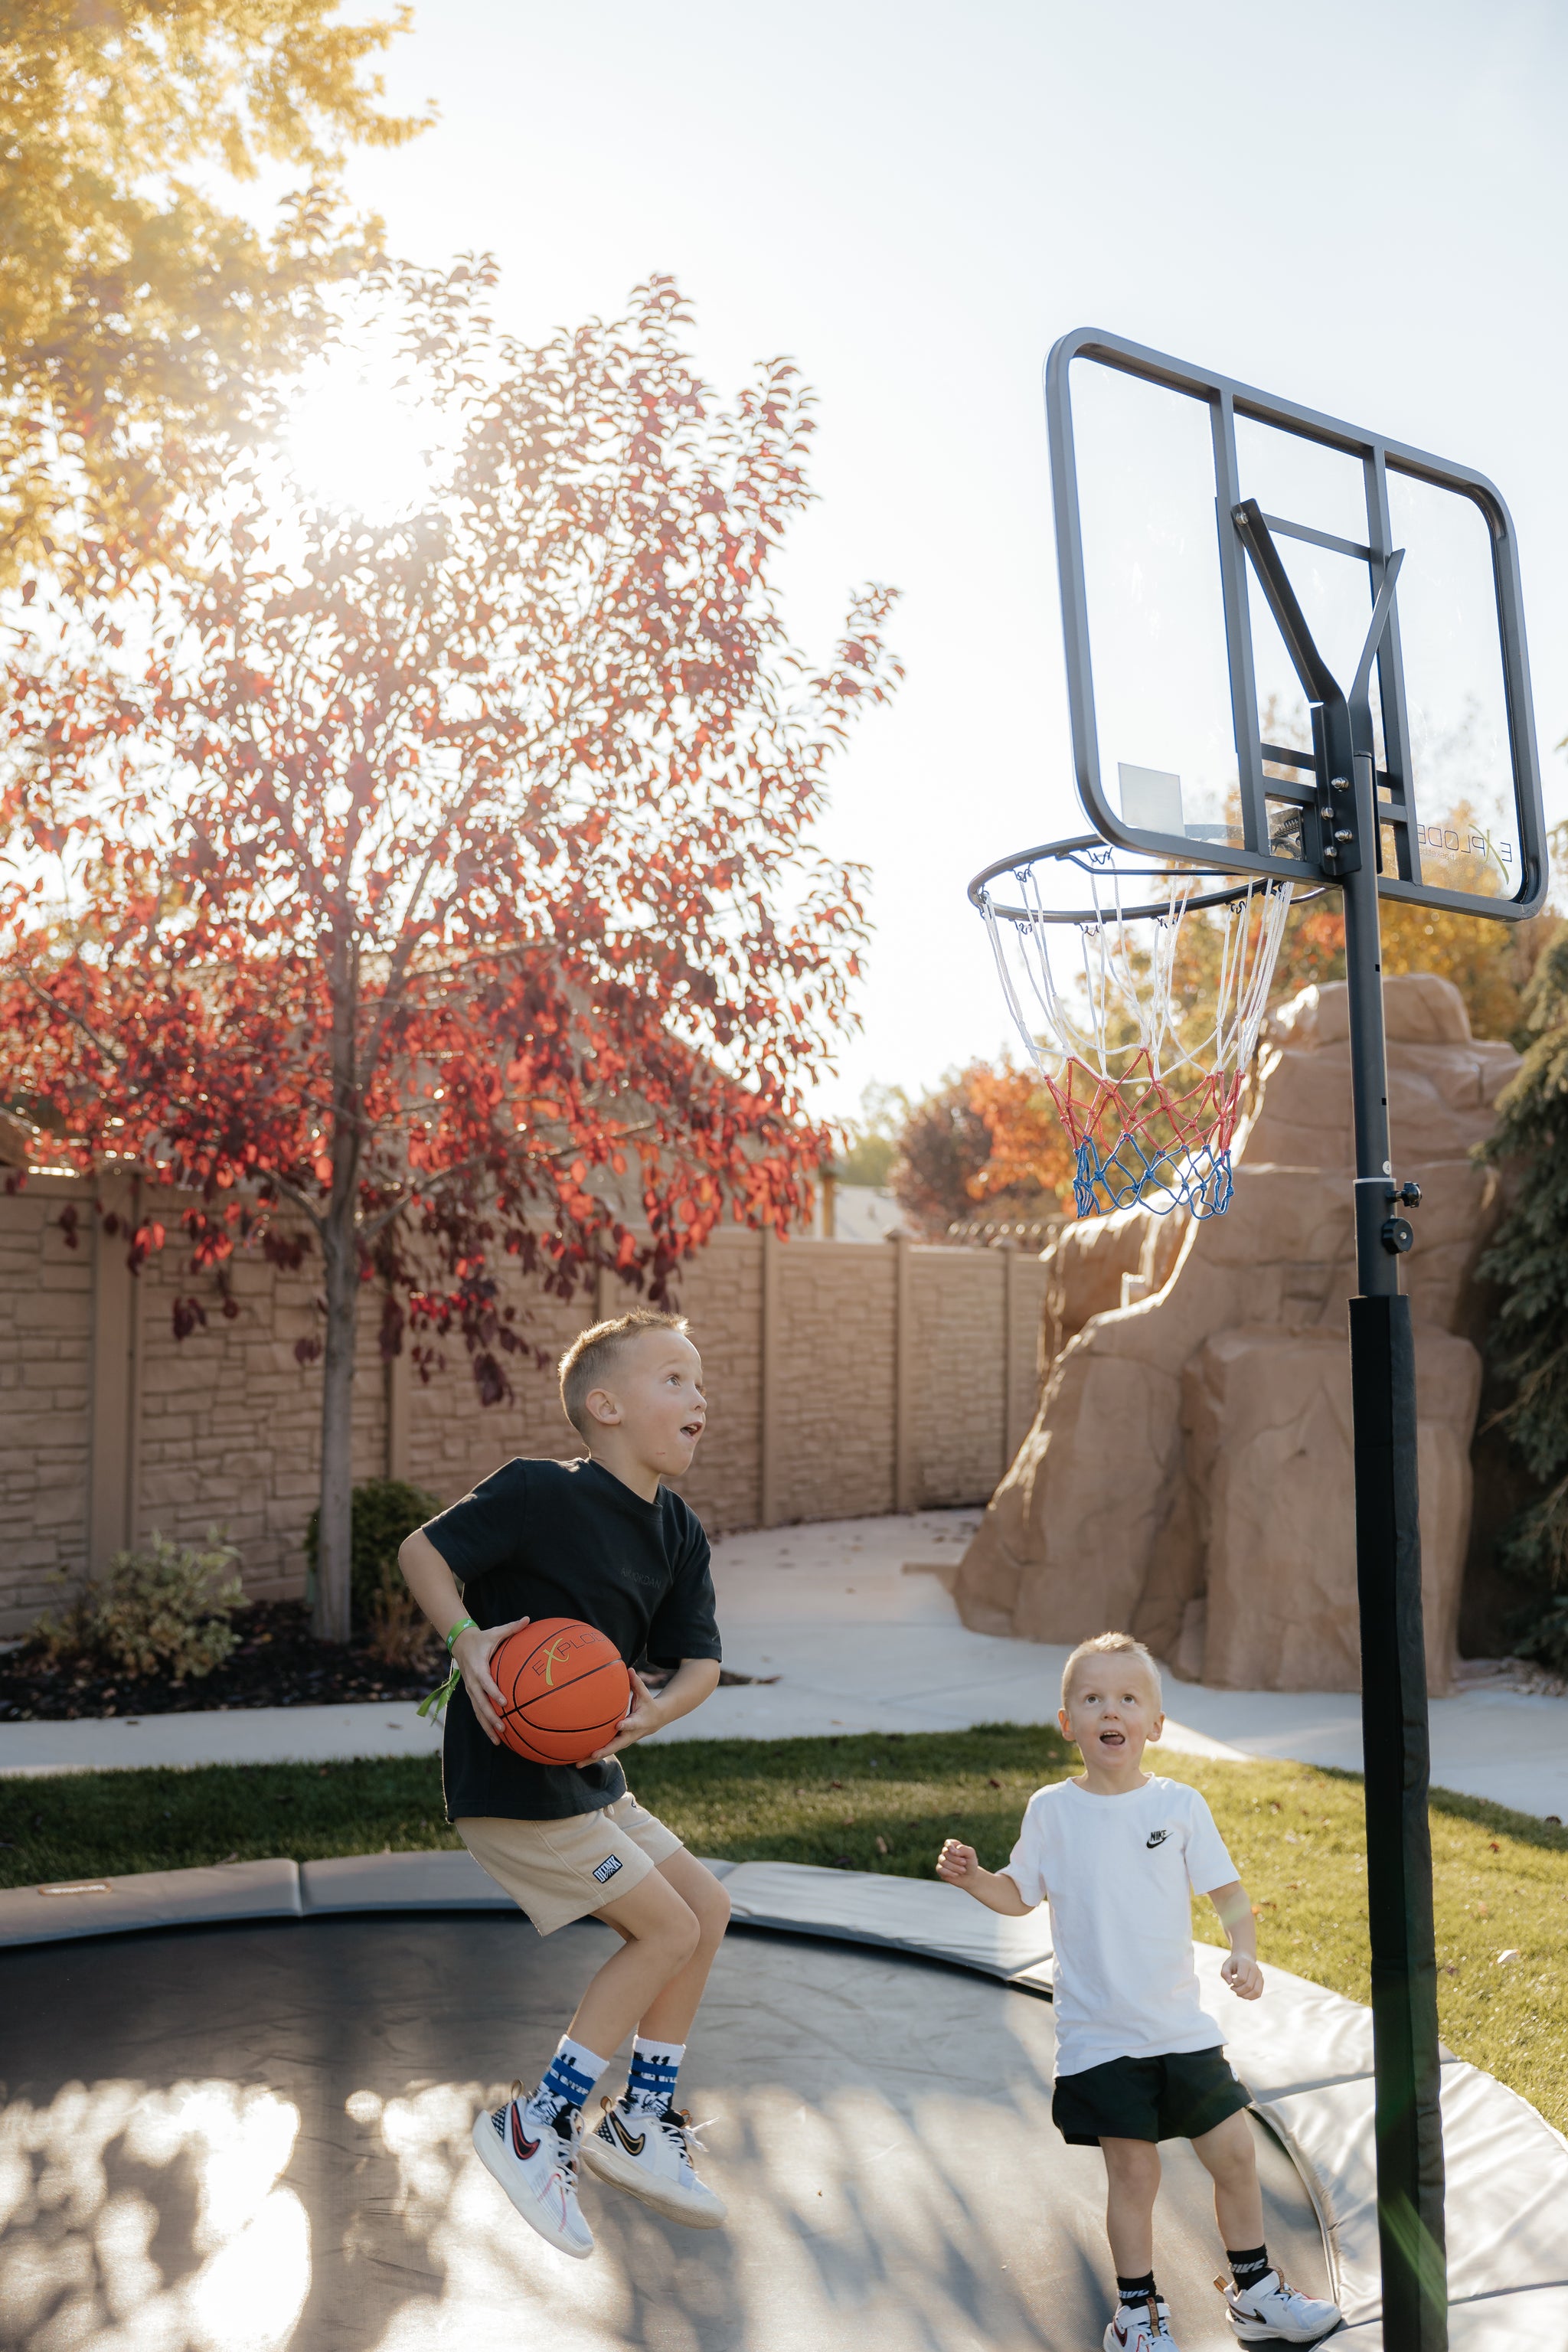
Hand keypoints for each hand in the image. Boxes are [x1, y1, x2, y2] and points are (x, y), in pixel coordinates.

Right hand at [451, 1617, 530, 1745]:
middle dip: (490, 1717)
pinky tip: (495, 1736)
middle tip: (503, 1729)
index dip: (494, 1692)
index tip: (504, 1702)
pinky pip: (478, 1711)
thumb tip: (527, 1619)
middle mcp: (472, 1682)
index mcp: (478, 1668)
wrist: (460, 1643)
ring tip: (499, 1740)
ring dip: (487, 1726)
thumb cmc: (482, 1639)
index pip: (486, 1683)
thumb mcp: (495, 1632)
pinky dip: (485, 1724)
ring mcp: (471, 1690)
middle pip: (480, 1704)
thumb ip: (511, 1628)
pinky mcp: (472, 1694)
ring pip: (478, 1712)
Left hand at [586, 1668, 667, 1760]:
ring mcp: (622, 1742)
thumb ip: (636, 1683)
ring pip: (607, 1752)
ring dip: (592, 1759)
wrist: (656, 1721)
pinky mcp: (616, 1744)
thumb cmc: (647, 1704)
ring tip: (577, 1764)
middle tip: (593, 1755)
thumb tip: (629, 1669)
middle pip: (616, 1745)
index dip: (626, 1725)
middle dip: (604, 1750)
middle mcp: (630, 1735)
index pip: (632, 1724)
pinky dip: (591, 1756)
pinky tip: (577, 1760)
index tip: (618, 1725)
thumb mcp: (645, 1694)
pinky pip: (603, 1751)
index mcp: (638, 1723)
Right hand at [936, 1839, 980, 1886]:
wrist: (970, 1877)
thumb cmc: (970, 1863)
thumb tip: (954, 1852)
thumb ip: (964, 1849)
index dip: (950, 1847)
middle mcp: (946, 1852)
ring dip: (954, 1867)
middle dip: (956, 1860)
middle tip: (964, 1863)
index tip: (955, 1853)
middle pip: (946, 1853)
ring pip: (943, 1861)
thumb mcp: (971, 1854)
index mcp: (953, 1845)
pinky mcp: (940, 1869)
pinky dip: (949, 1873)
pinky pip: (940, 1869)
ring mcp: (942, 1860)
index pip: (948, 1843)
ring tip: (963, 1870)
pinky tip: (956, 1875)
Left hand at [1222, 1949, 1263, 2000]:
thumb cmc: (1234, 1963)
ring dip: (1245, 1996)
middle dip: (1239, 1991)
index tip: (1231, 1981)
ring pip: (1256, 1991)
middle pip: (1248, 1986)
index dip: (1235, 1983)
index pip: (1242, 1978)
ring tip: (1238, 1993)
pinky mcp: (1261, 1981)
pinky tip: (1244, 1994)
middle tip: (1233, 1988)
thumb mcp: (1226, 1965)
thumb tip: (1229, 1983)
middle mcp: (1255, 1969)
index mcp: (1245, 1963)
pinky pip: (1258, 1993)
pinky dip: (1250, 1997)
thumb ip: (1224, 1973)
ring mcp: (1259, 1975)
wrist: (1244, 1957)